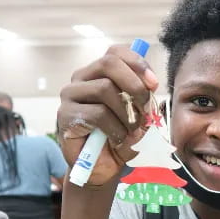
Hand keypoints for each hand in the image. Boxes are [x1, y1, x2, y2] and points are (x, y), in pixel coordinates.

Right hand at [57, 45, 158, 185]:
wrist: (102, 166)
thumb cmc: (121, 136)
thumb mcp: (139, 115)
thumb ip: (144, 98)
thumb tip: (150, 86)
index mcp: (100, 73)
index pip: (115, 52)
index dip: (137, 63)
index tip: (154, 84)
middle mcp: (82, 78)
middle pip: (108, 63)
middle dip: (135, 85)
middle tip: (146, 109)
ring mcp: (71, 95)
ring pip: (104, 88)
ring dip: (127, 112)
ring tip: (132, 130)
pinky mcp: (65, 115)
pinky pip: (97, 114)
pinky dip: (116, 128)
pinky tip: (119, 139)